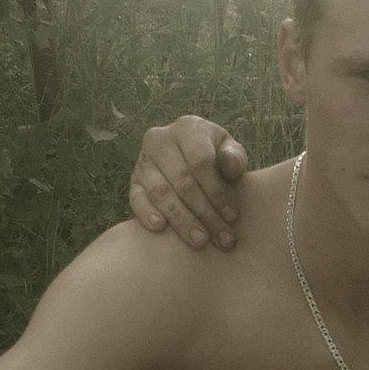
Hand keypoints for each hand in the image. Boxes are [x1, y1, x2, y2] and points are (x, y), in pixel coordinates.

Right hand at [129, 115, 249, 249]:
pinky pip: (136, 199)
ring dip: (182, 220)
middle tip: (221, 239)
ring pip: (161, 193)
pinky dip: (147, 214)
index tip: (232, 216)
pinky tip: (161, 229)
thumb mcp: (228, 150)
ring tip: (200, 241)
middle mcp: (160, 140)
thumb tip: (232, 167)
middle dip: (204, 213)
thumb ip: (234, 158)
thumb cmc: (215, 156)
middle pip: (183, 181)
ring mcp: (143, 161)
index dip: (217, 191)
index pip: (201, 162)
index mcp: (187, 128)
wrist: (188, 156)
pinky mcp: (133, 181)